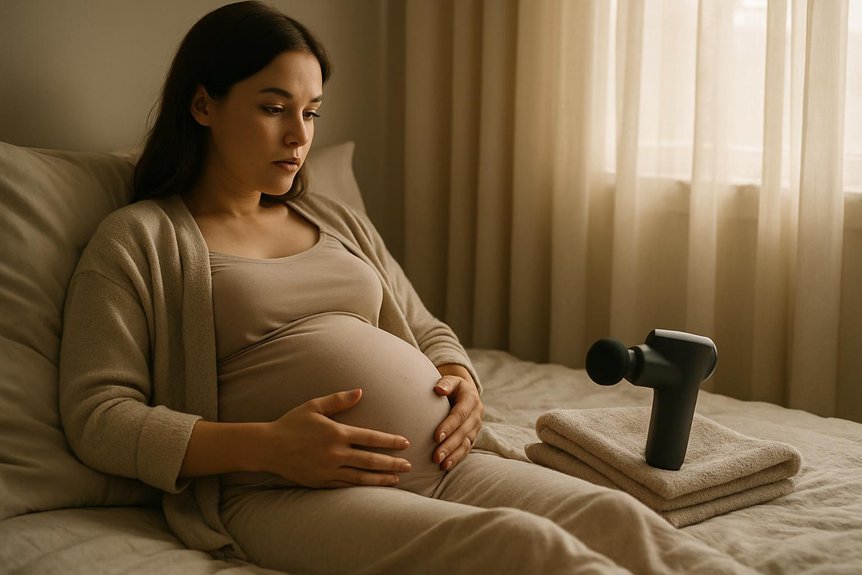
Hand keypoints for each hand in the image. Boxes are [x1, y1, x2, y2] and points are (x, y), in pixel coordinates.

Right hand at [262, 389, 411, 487]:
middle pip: (370, 460)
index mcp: (336, 433)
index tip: (405, 443)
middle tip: (408, 466)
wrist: (268, 447)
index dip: (390, 441)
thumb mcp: (313, 406)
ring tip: (396, 479)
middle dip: (392, 463)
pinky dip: (361, 486)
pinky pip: (346, 486)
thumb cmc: (291, 423)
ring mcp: (328, 470)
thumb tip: (360, 392)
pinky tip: (372, 486)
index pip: (370, 438)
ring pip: (361, 477)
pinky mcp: (321, 482)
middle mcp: (335, 453)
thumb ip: (338, 400)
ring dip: (381, 479)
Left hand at [433, 369, 483, 470]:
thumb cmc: (453, 387)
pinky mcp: (473, 436)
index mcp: (471, 399)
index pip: (460, 414)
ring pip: (466, 443)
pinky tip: (446, 466)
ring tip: (441, 463)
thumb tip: (439, 389)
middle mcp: (476, 414)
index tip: (436, 437)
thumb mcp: (451, 380)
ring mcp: (476, 427)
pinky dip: (457, 458)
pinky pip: (466, 449)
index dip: (449, 426)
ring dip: (453, 454)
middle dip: (450, 445)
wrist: (465, 393)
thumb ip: (446, 383)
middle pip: (463, 432)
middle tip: (436, 456)